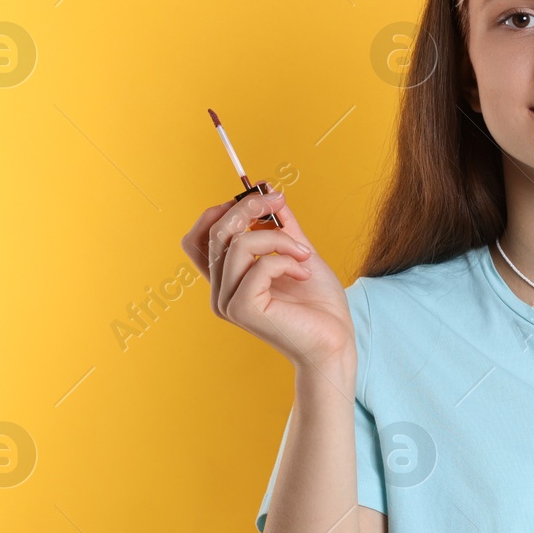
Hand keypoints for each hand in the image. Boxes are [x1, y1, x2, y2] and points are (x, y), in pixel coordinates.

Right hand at [180, 183, 354, 377]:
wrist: (335, 342)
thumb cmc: (318, 304)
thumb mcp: (298, 252)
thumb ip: (281, 225)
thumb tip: (268, 190)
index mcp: (227, 280)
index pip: (198, 238)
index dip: (221, 211)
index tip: (259, 198)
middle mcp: (220, 292)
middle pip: (215, 232)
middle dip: (250, 207)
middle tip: (280, 204)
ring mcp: (228, 302)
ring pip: (237, 244)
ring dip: (277, 239)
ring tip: (303, 254)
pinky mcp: (242, 309)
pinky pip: (258, 265)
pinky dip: (286, 260)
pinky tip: (303, 274)